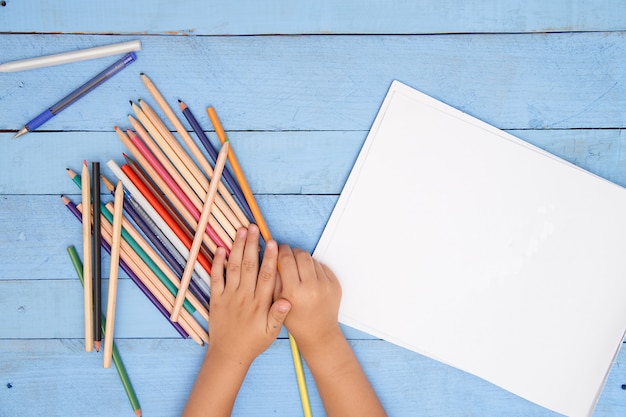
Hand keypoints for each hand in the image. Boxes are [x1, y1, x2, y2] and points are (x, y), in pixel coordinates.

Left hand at [207, 225, 290, 365]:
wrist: (229, 354)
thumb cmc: (253, 342)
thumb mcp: (271, 332)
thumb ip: (279, 315)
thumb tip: (288, 300)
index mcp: (260, 303)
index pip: (267, 276)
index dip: (270, 258)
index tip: (273, 243)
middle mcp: (244, 296)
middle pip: (249, 265)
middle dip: (252, 245)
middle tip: (254, 228)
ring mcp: (229, 296)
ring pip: (233, 267)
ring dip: (237, 248)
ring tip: (241, 231)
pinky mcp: (216, 299)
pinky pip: (216, 278)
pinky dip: (217, 263)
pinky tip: (221, 249)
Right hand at [276, 245, 341, 349]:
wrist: (318, 333)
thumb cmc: (295, 320)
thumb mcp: (277, 302)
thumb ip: (273, 279)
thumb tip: (272, 257)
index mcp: (294, 292)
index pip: (286, 259)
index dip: (281, 250)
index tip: (277, 248)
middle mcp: (311, 287)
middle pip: (301, 255)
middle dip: (292, 251)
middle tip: (287, 254)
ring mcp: (326, 285)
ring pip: (312, 259)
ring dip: (303, 259)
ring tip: (297, 267)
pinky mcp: (335, 284)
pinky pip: (322, 266)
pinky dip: (314, 267)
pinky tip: (308, 276)